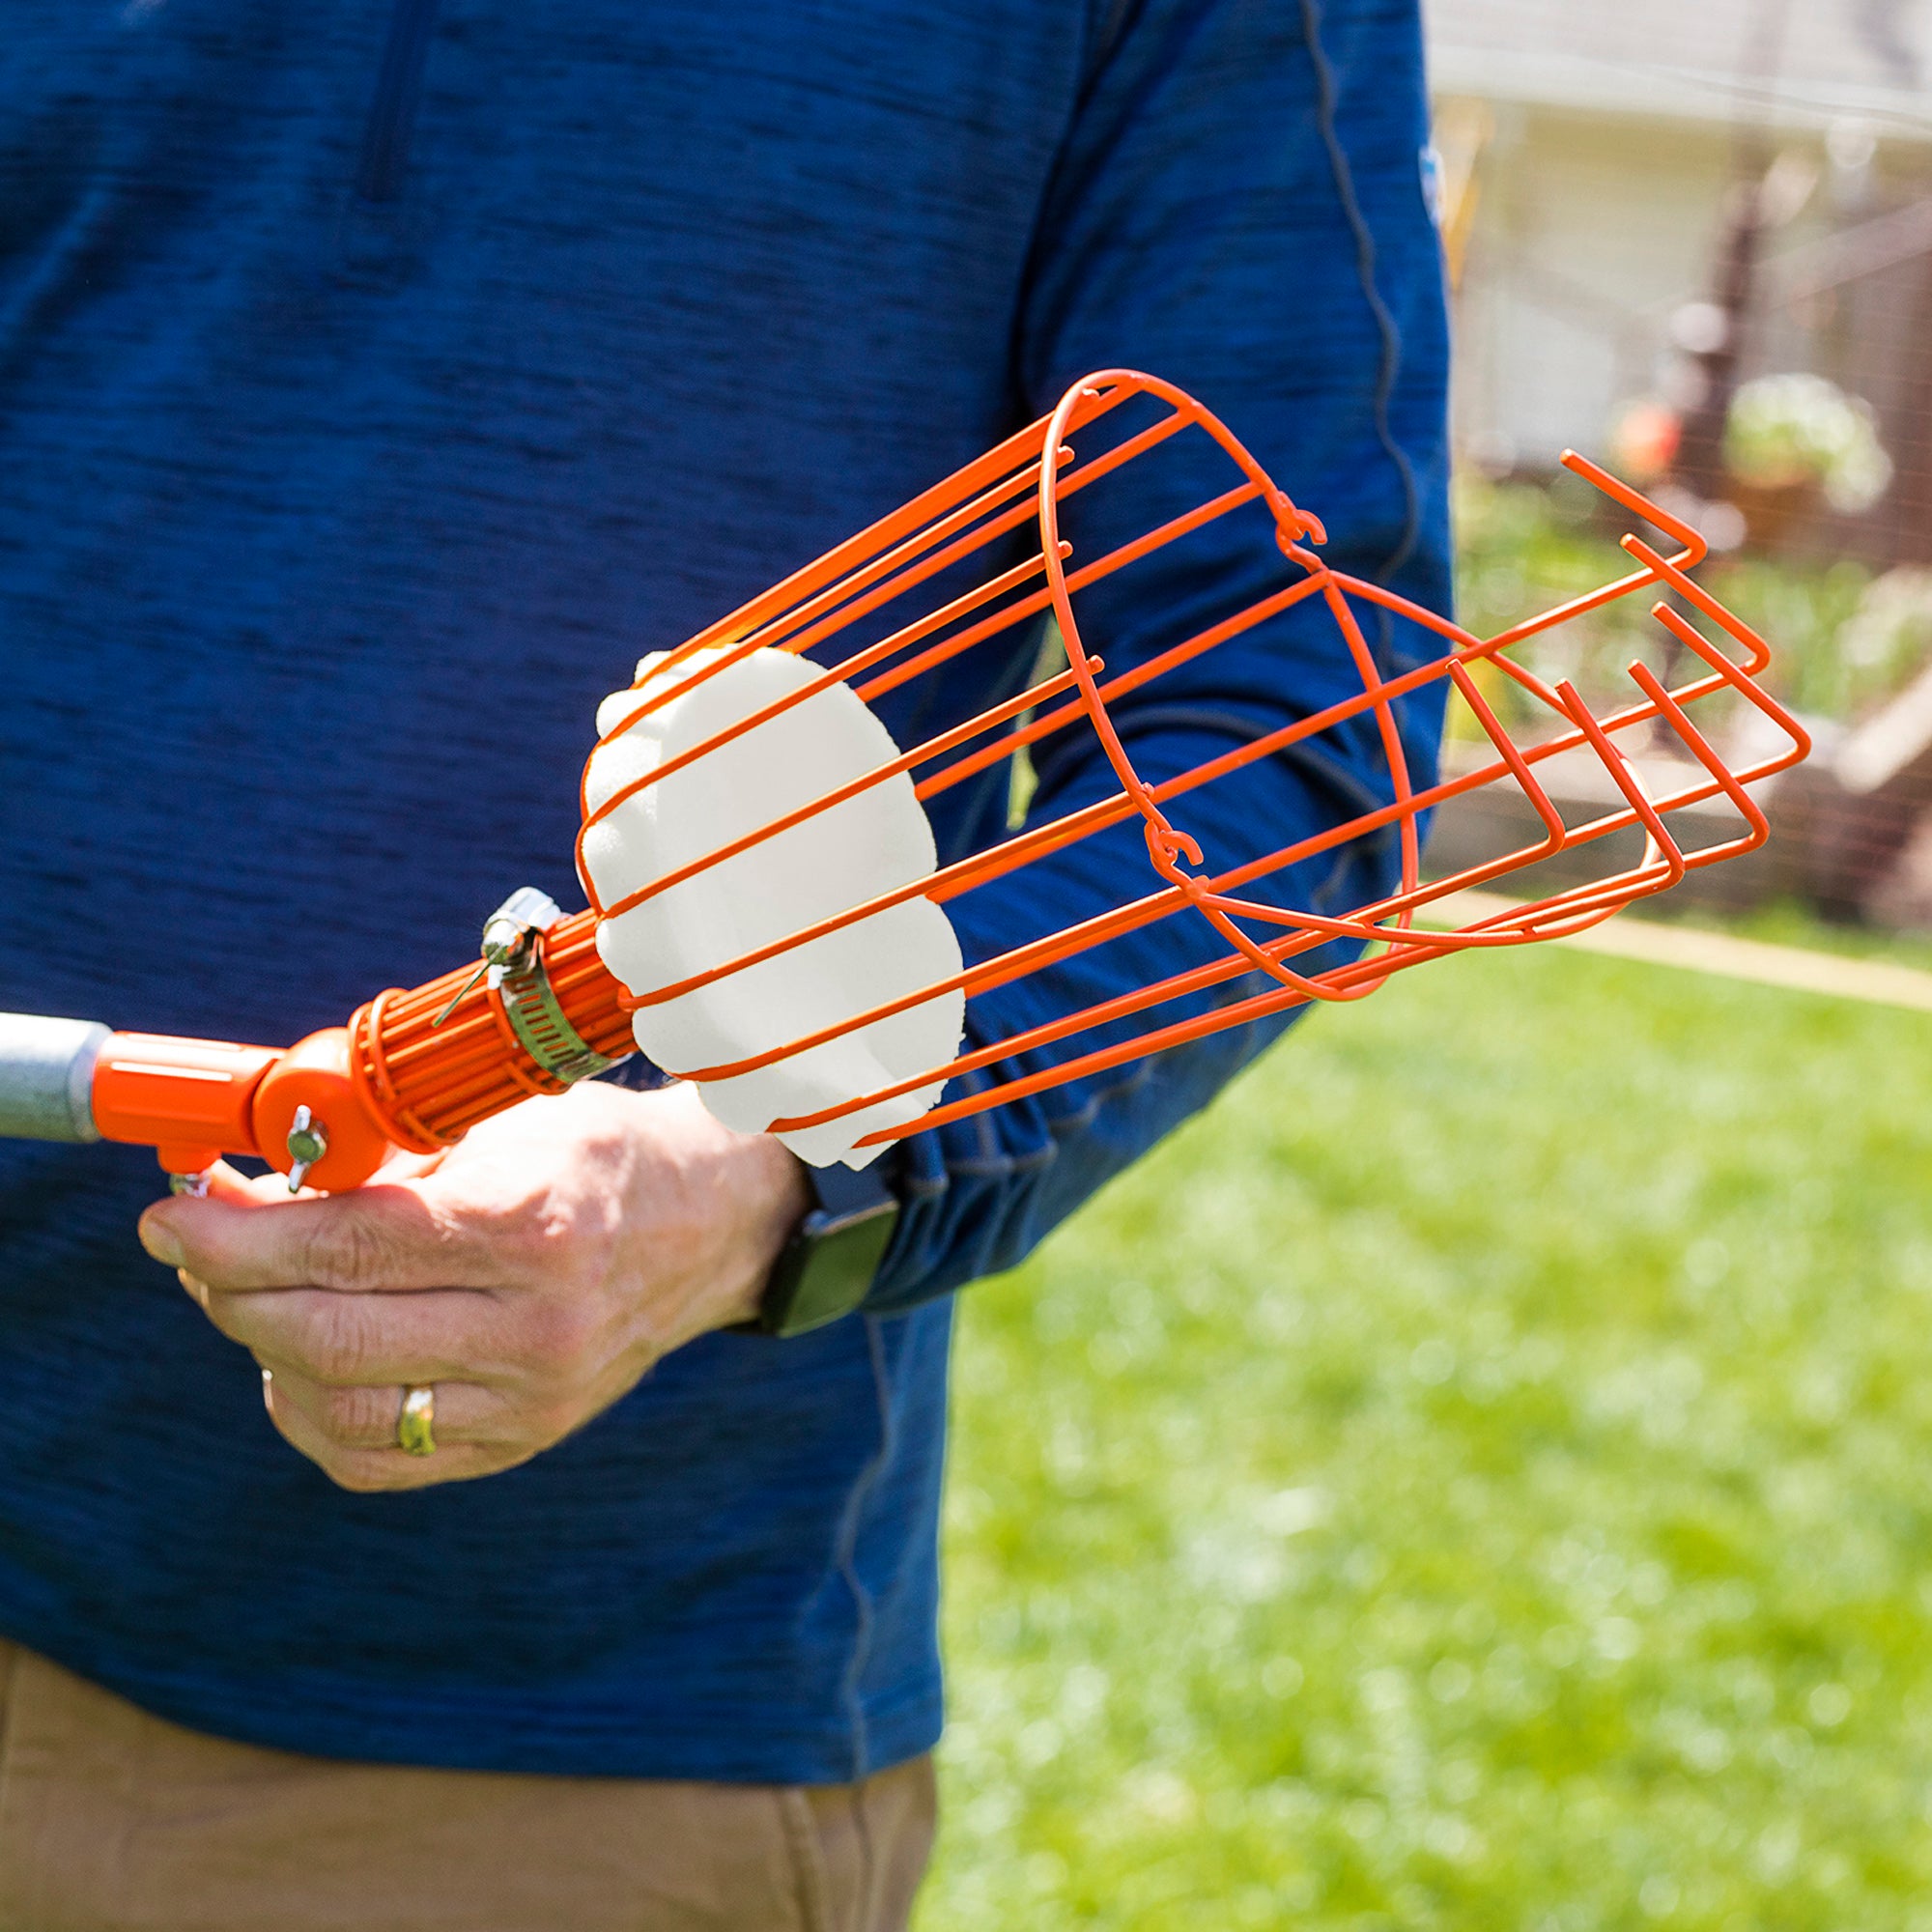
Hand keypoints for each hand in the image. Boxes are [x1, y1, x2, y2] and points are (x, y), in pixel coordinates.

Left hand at [136, 1081, 808, 1490]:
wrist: (706, 1225)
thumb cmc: (588, 1154)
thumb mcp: (494, 1122)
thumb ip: (377, 1159)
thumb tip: (242, 1181)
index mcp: (532, 1224)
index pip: (348, 1247)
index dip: (236, 1235)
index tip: (170, 1210)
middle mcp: (537, 1326)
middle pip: (327, 1335)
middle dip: (228, 1290)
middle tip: (194, 1246)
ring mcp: (533, 1398)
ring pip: (340, 1409)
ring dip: (263, 1349)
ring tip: (254, 1295)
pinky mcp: (523, 1441)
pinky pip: (380, 1458)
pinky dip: (313, 1412)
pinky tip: (303, 1359)